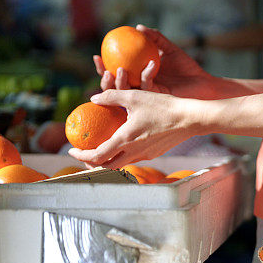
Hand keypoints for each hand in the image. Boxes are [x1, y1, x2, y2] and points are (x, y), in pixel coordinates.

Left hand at [68, 89, 198, 168]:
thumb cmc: (163, 106)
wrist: (190, 119)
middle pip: (107, 167)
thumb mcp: (134, 96)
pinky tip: (125, 142)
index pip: (97, 156)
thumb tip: (93, 98)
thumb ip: (111, 96)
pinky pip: (134, 157)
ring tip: (101, 150)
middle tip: (84, 155)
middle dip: (92, 163)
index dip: (81, 156)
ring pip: (121, 163)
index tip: (72, 151)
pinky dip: (123, 154)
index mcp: (126, 139)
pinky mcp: (155, 153)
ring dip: (108, 160)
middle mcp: (134, 151)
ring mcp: (146, 154)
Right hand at [93, 24, 215, 98]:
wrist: (203, 82)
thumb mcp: (169, 49)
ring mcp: (149, 95)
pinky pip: (149, 87)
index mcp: (138, 76)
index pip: (115, 73)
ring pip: (128, 92)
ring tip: (119, 69)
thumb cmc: (186, 66)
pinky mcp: (159, 99)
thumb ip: (155, 38)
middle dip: (105, 81)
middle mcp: (141, 88)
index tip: (97, 55)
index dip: (102, 67)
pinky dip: (147, 74)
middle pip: (116, 88)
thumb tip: (138, 27)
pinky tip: (151, 64)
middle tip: (105, 69)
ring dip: (121, 82)